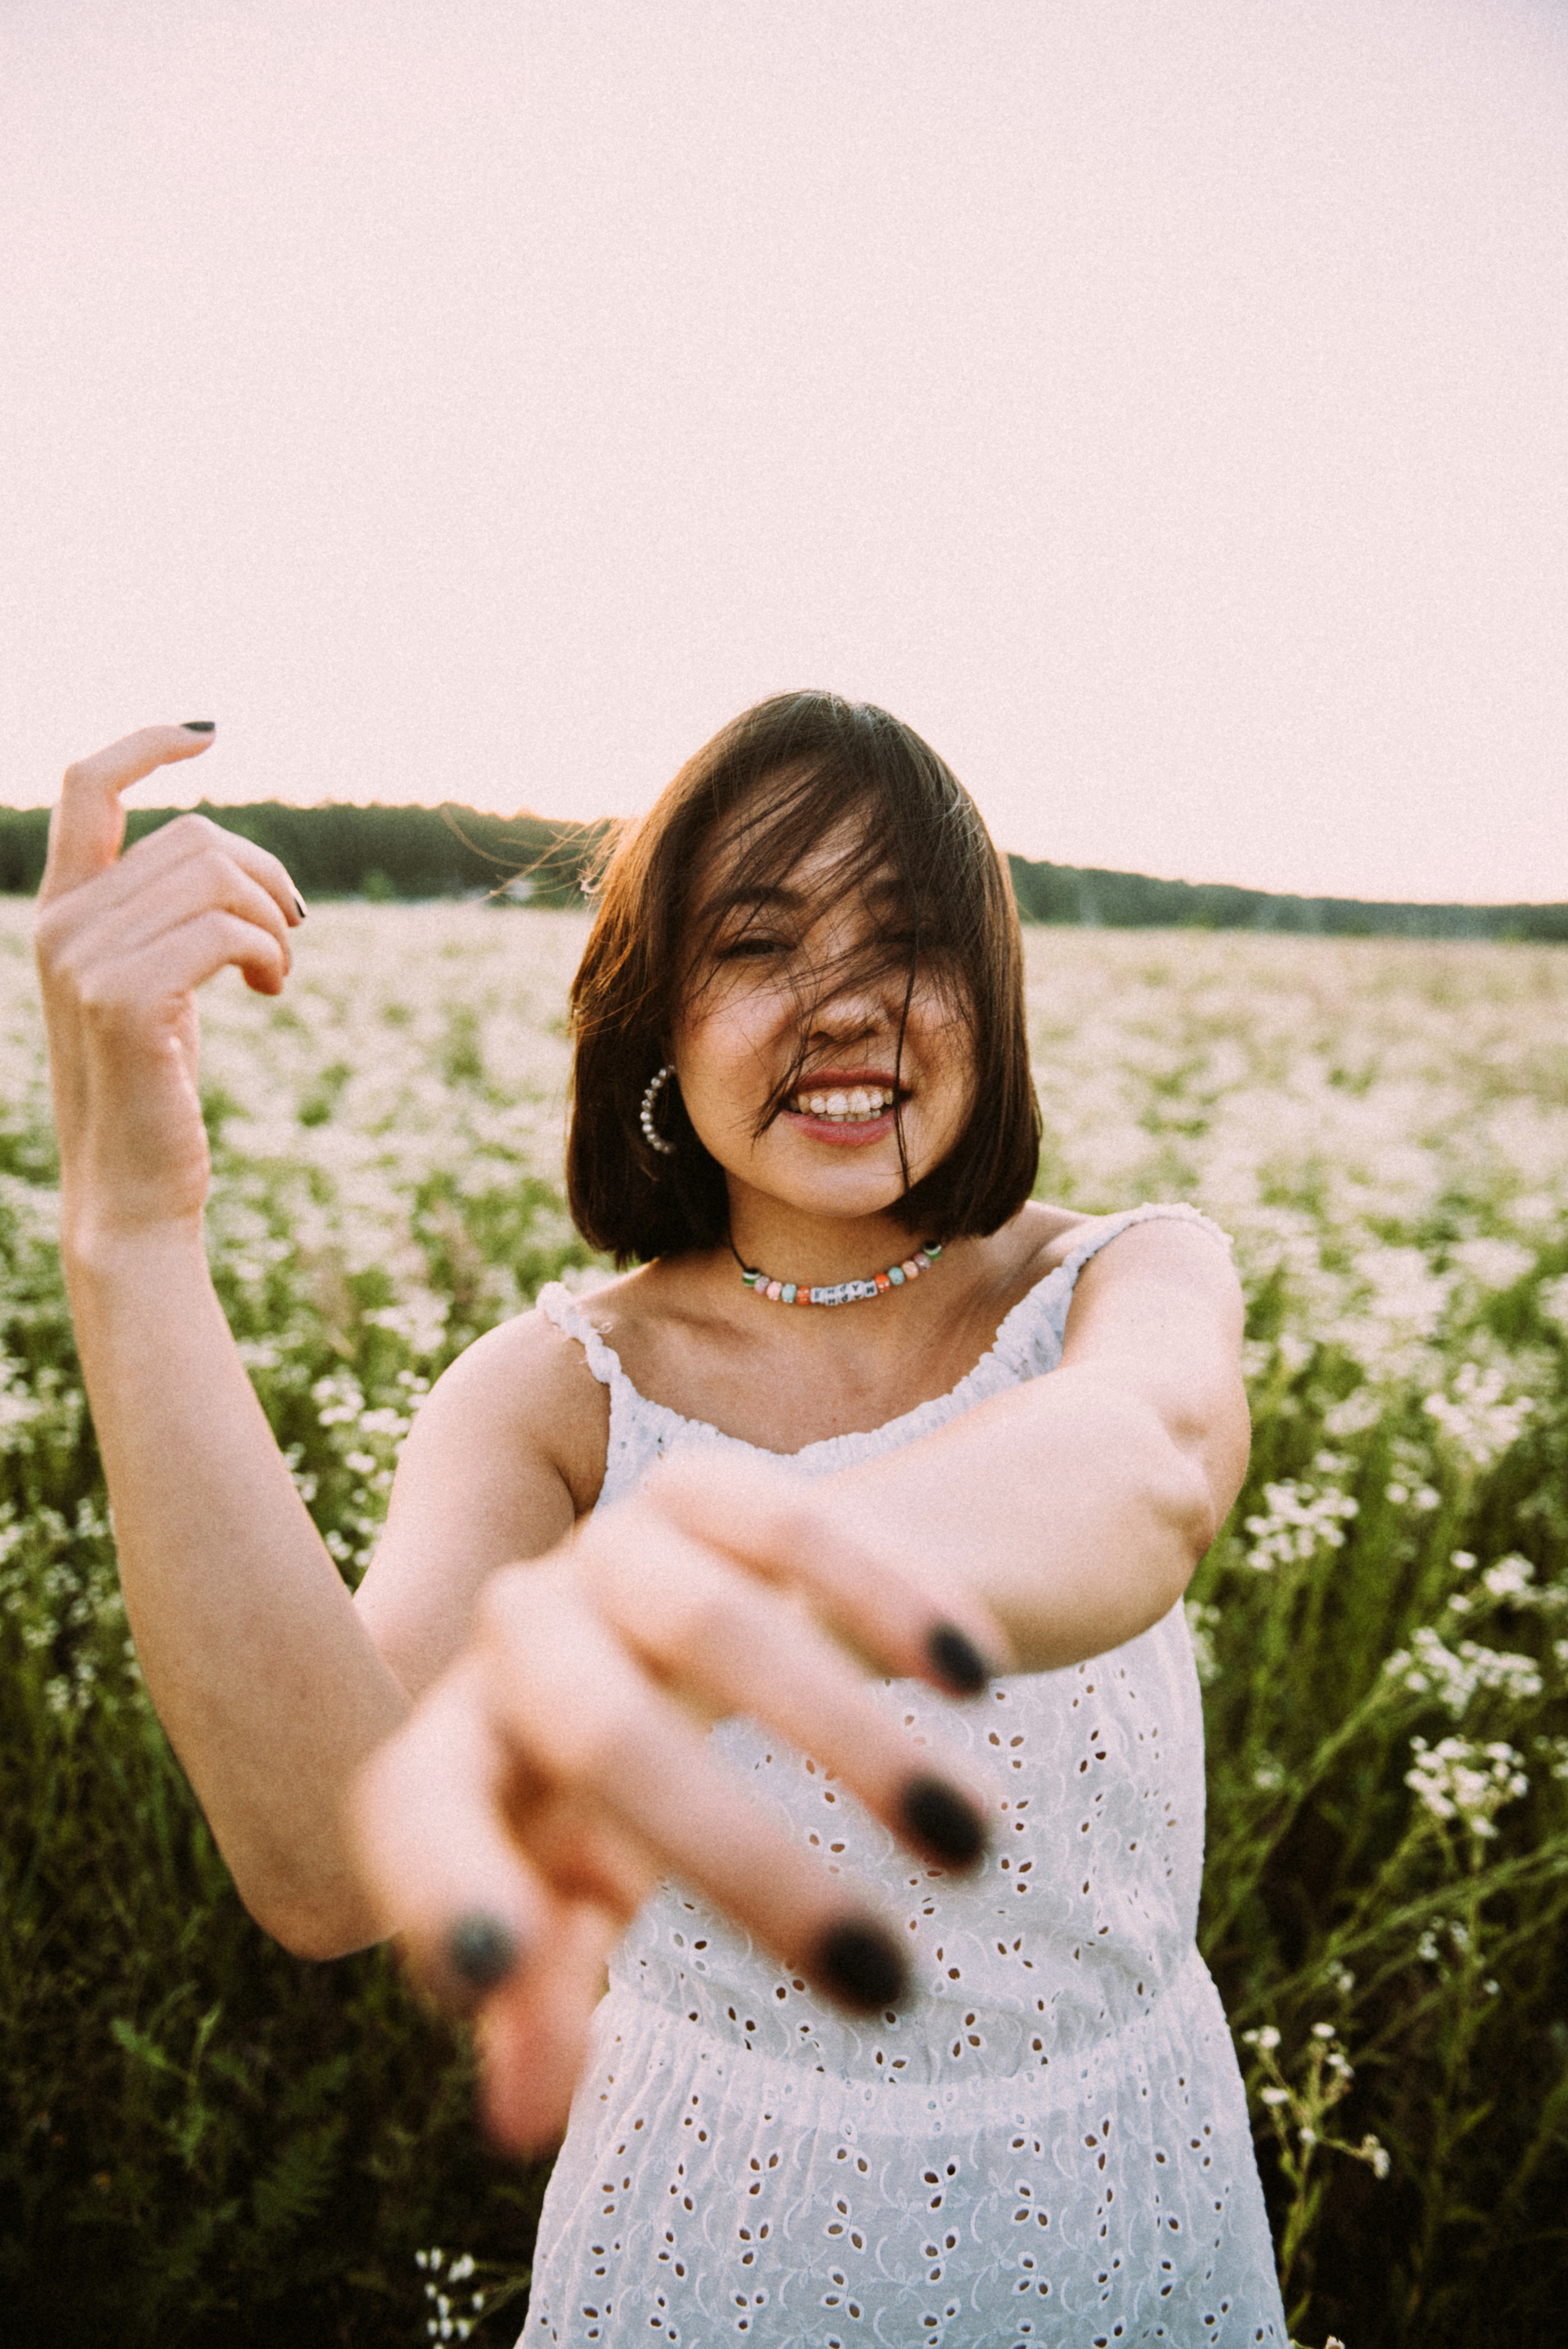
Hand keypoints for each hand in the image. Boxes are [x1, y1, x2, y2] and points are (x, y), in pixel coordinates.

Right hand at [33, 725, 305, 1242]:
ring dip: (271, 919)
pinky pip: (225, 930)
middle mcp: (63, 924)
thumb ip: (166, 917)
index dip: (146, 745)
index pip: (86, 787)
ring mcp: (85, 960)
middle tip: (286, 936)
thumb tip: (234, 860)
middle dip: (263, 877)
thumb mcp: (154, 985)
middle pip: (194, 837)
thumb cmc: (155, 1089)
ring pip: (214, 876)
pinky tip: (272, 990)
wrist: (135, 1189)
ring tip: (276, 969)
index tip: (210, 734)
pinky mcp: (123, 999)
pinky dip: (268, 952)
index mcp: (64, 911)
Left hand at [350, 1450, 1010, 2152]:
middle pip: (596, 1723)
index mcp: (462, 1747)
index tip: (498, 1973)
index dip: (443, 1882)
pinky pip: (793, 1523)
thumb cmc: (630, 1800)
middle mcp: (517, 1632)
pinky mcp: (705, 1489)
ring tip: (967, 1845)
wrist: (708, 1625)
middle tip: (882, 1983)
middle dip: (740, 1859)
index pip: (415, 1806)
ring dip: (846, 1740)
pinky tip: (971, 1681)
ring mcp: (611, 1544)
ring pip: (708, 1620)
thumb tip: (518, 2120)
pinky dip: (885, 1599)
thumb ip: (548, 1988)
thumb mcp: (588, 1892)